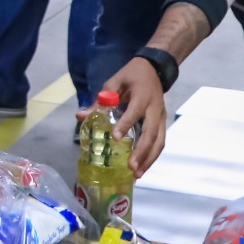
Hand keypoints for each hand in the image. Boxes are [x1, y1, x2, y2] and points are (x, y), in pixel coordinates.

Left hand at [100, 57, 167, 177]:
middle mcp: (155, 108)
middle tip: (131, 167)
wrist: (156, 69)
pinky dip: (152, 156)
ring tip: (137, 174)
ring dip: (149, 159)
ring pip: (159, 142)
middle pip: (151, 133)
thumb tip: (80, 116)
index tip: (115, 138)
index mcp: (142, 95)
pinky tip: (142, 167)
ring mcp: (161, 117)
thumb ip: (100, 100)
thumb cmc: (132, 75)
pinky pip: (160, 142)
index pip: (135, 112)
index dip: (125, 124)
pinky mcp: (163, 123)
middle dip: (142, 152)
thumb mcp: (115, 82)